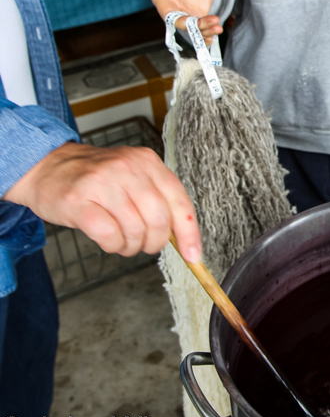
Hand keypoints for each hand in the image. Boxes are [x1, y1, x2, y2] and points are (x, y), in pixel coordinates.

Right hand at [4, 142, 201, 260]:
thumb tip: (182, 236)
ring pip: (135, 230)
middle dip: (154, 243)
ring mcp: (102, 182)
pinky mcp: (79, 201)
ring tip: (121, 240)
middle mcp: (128, 168)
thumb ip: (157, 198)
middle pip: (159, 219)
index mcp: (147, 161)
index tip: (193, 255)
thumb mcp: (133, 177)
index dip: (189, 233)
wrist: (49, 167)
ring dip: (131, 246)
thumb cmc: (95, 178)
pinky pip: (109, 236)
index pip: (179, 201)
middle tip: (144, 245)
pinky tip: (108, 239)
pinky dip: (112, 246)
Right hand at [150, 0, 220, 40]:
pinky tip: (216, 33)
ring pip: (193, 29)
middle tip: (212, 23)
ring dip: (205, 32)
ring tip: (218, 28)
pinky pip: (201, 28)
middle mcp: (172, 7)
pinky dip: (208, 33)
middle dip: (195, 27)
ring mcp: (185, 12)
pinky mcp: (197, 12)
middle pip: (181, 24)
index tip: (192, 18)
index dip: (177, 19)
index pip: (166, 13)